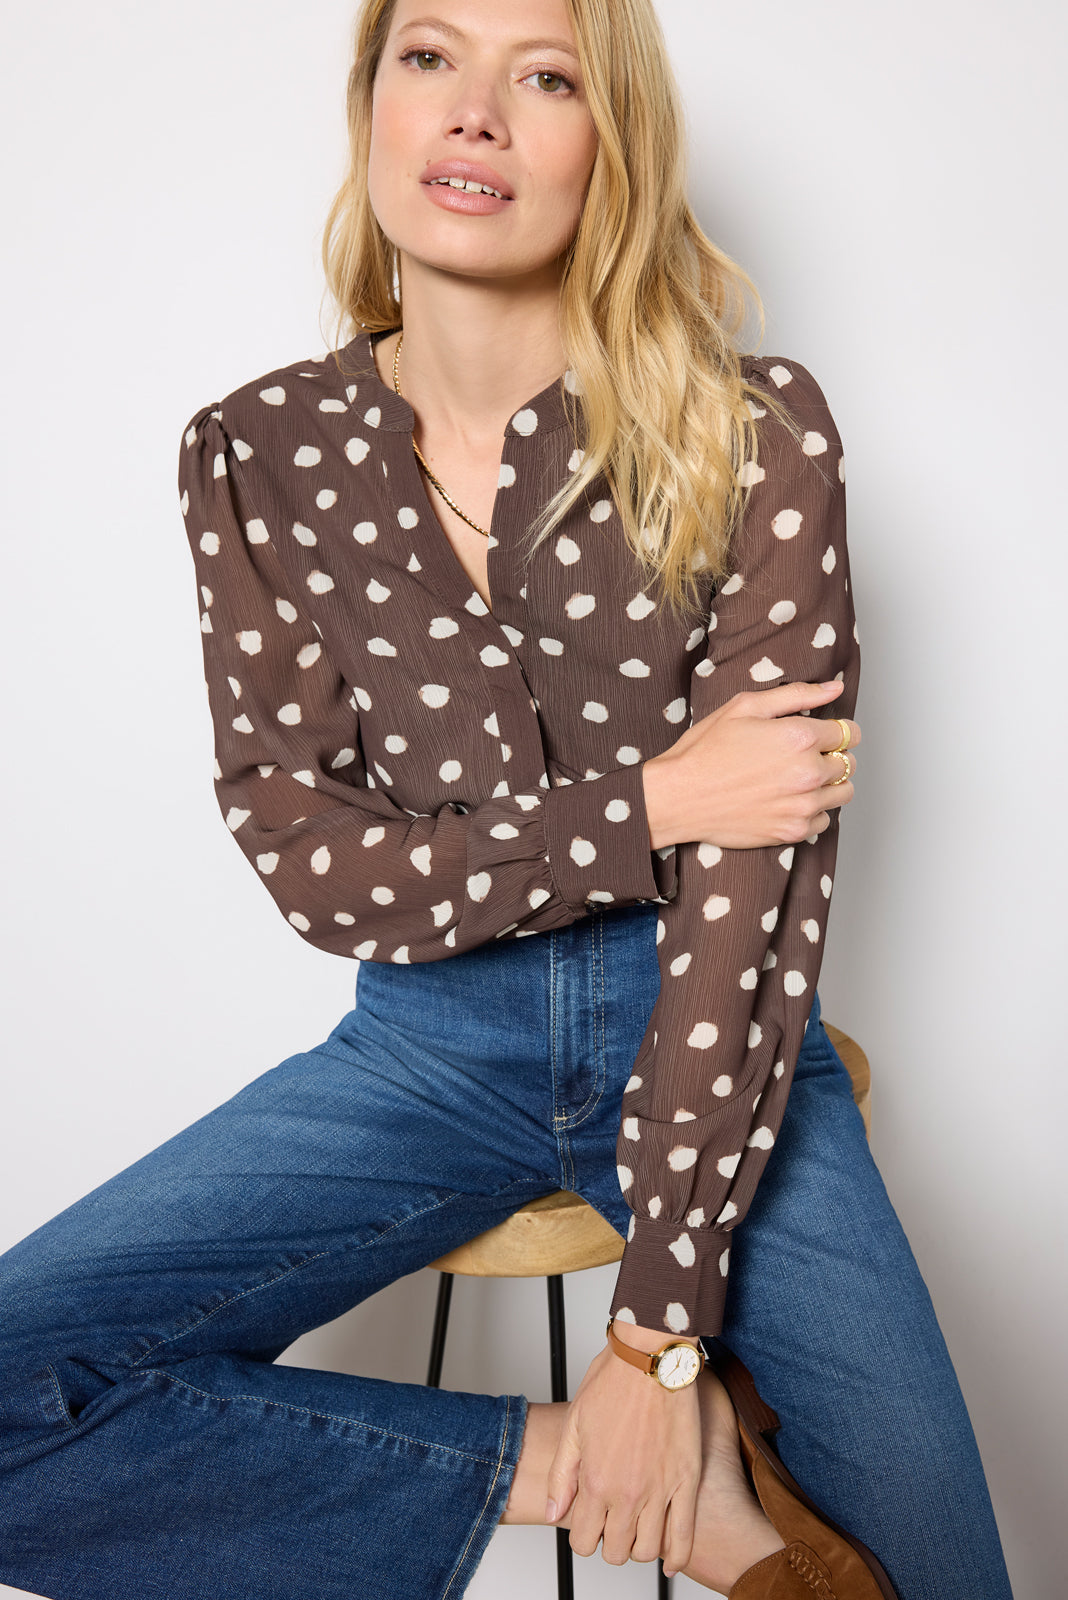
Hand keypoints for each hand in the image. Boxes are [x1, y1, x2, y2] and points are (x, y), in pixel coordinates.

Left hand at [545, 1328, 701, 1570]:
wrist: (651, 1358)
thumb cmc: (613, 1383)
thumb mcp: (574, 1426)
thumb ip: (563, 1475)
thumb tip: (555, 1513)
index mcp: (597, 1481)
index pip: (585, 1542)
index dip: (584, 1537)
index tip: (589, 1524)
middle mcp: (628, 1493)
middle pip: (617, 1552)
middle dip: (610, 1543)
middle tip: (613, 1524)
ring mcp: (661, 1490)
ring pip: (648, 1551)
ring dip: (640, 1547)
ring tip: (638, 1528)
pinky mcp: (687, 1481)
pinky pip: (685, 1537)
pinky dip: (677, 1557)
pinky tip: (669, 1559)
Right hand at [642, 680, 860, 849]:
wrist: (679, 797)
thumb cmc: (705, 750)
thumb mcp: (745, 707)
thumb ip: (796, 694)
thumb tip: (836, 687)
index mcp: (800, 736)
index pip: (849, 732)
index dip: (836, 730)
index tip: (821, 735)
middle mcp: (807, 772)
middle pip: (848, 763)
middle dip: (832, 756)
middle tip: (802, 756)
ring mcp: (802, 805)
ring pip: (843, 793)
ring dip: (829, 784)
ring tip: (798, 779)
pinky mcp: (793, 831)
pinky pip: (825, 820)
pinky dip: (814, 810)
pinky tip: (788, 800)